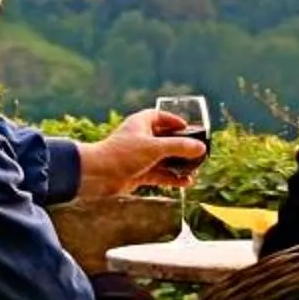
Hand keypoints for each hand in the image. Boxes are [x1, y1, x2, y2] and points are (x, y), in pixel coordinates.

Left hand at [82, 108, 204, 197]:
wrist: (97, 175)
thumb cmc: (123, 154)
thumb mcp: (155, 147)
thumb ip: (179, 147)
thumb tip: (201, 148)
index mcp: (140, 124)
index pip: (160, 117)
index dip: (174, 121)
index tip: (189, 128)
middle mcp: (140, 139)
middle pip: (165, 140)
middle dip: (182, 148)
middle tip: (198, 153)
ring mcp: (139, 157)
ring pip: (164, 159)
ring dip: (179, 165)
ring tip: (196, 171)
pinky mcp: (138, 173)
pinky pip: (160, 174)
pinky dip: (172, 178)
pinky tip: (186, 182)